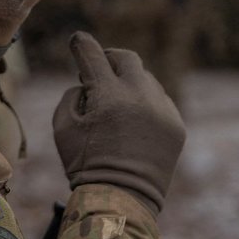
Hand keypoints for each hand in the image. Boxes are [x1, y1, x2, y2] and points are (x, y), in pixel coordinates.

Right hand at [52, 32, 185, 214]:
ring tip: (115, 103)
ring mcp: (162, 110)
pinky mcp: (176, 125)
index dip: (82, 45)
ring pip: (145, 80)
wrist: (121, 198)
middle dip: (109, 59)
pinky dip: (145, 103)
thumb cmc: (85, 163)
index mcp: (108, 96)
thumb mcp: (62, 127)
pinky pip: (160, 101)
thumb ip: (72, 96)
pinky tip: (133, 121)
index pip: (93, 56)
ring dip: (128, 84)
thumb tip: (87, 83)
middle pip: (126, 59)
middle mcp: (139, 97)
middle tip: (99, 69)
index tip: (77, 40)